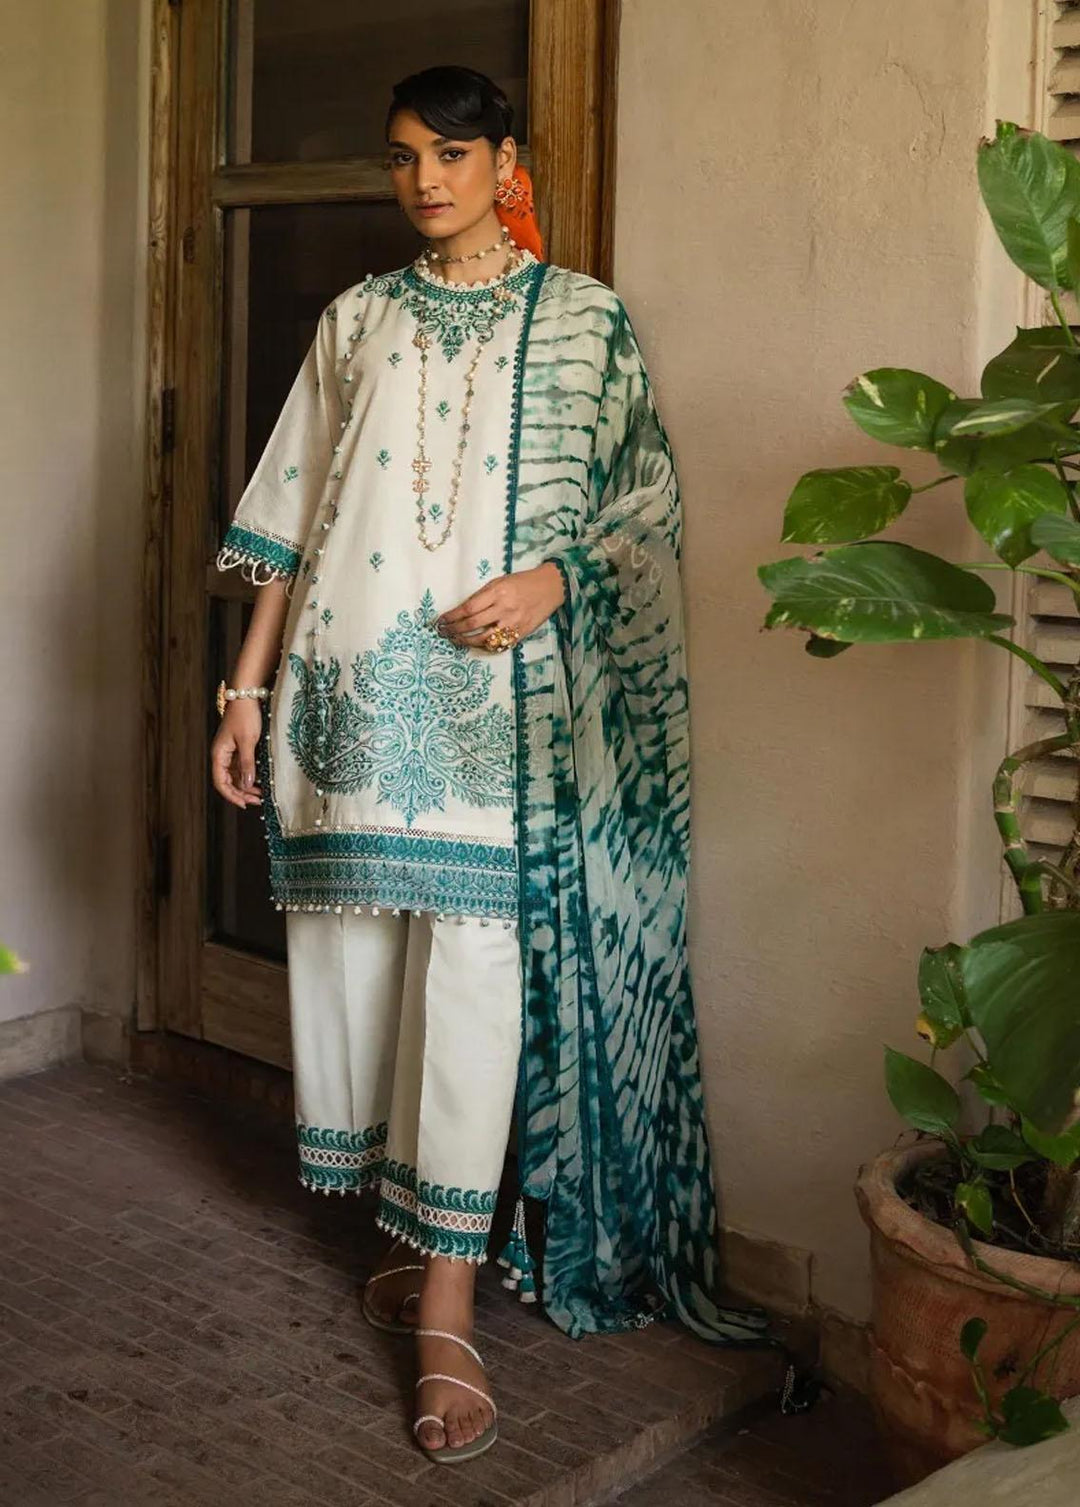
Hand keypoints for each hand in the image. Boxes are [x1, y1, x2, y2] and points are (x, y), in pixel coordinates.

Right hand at [210, 700, 263, 809]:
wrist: (247, 696)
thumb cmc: (245, 716)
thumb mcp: (248, 741)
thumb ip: (247, 764)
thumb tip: (246, 786)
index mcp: (219, 754)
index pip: (220, 782)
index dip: (231, 795)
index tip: (245, 804)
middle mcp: (222, 755)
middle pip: (228, 781)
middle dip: (241, 793)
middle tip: (257, 801)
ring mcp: (230, 752)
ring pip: (236, 775)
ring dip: (247, 786)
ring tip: (261, 794)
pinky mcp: (239, 747)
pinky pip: (242, 767)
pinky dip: (250, 775)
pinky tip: (260, 781)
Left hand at [436, 563, 564, 649]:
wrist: (550, 587)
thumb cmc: (522, 582)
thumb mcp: (500, 581)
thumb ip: (482, 596)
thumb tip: (462, 610)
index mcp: (497, 592)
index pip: (468, 608)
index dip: (451, 617)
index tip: (441, 620)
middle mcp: (504, 609)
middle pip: (472, 624)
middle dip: (454, 630)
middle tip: (443, 632)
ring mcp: (513, 624)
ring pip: (483, 639)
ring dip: (465, 641)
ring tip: (455, 640)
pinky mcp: (520, 634)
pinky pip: (498, 645)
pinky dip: (483, 646)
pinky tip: (474, 644)